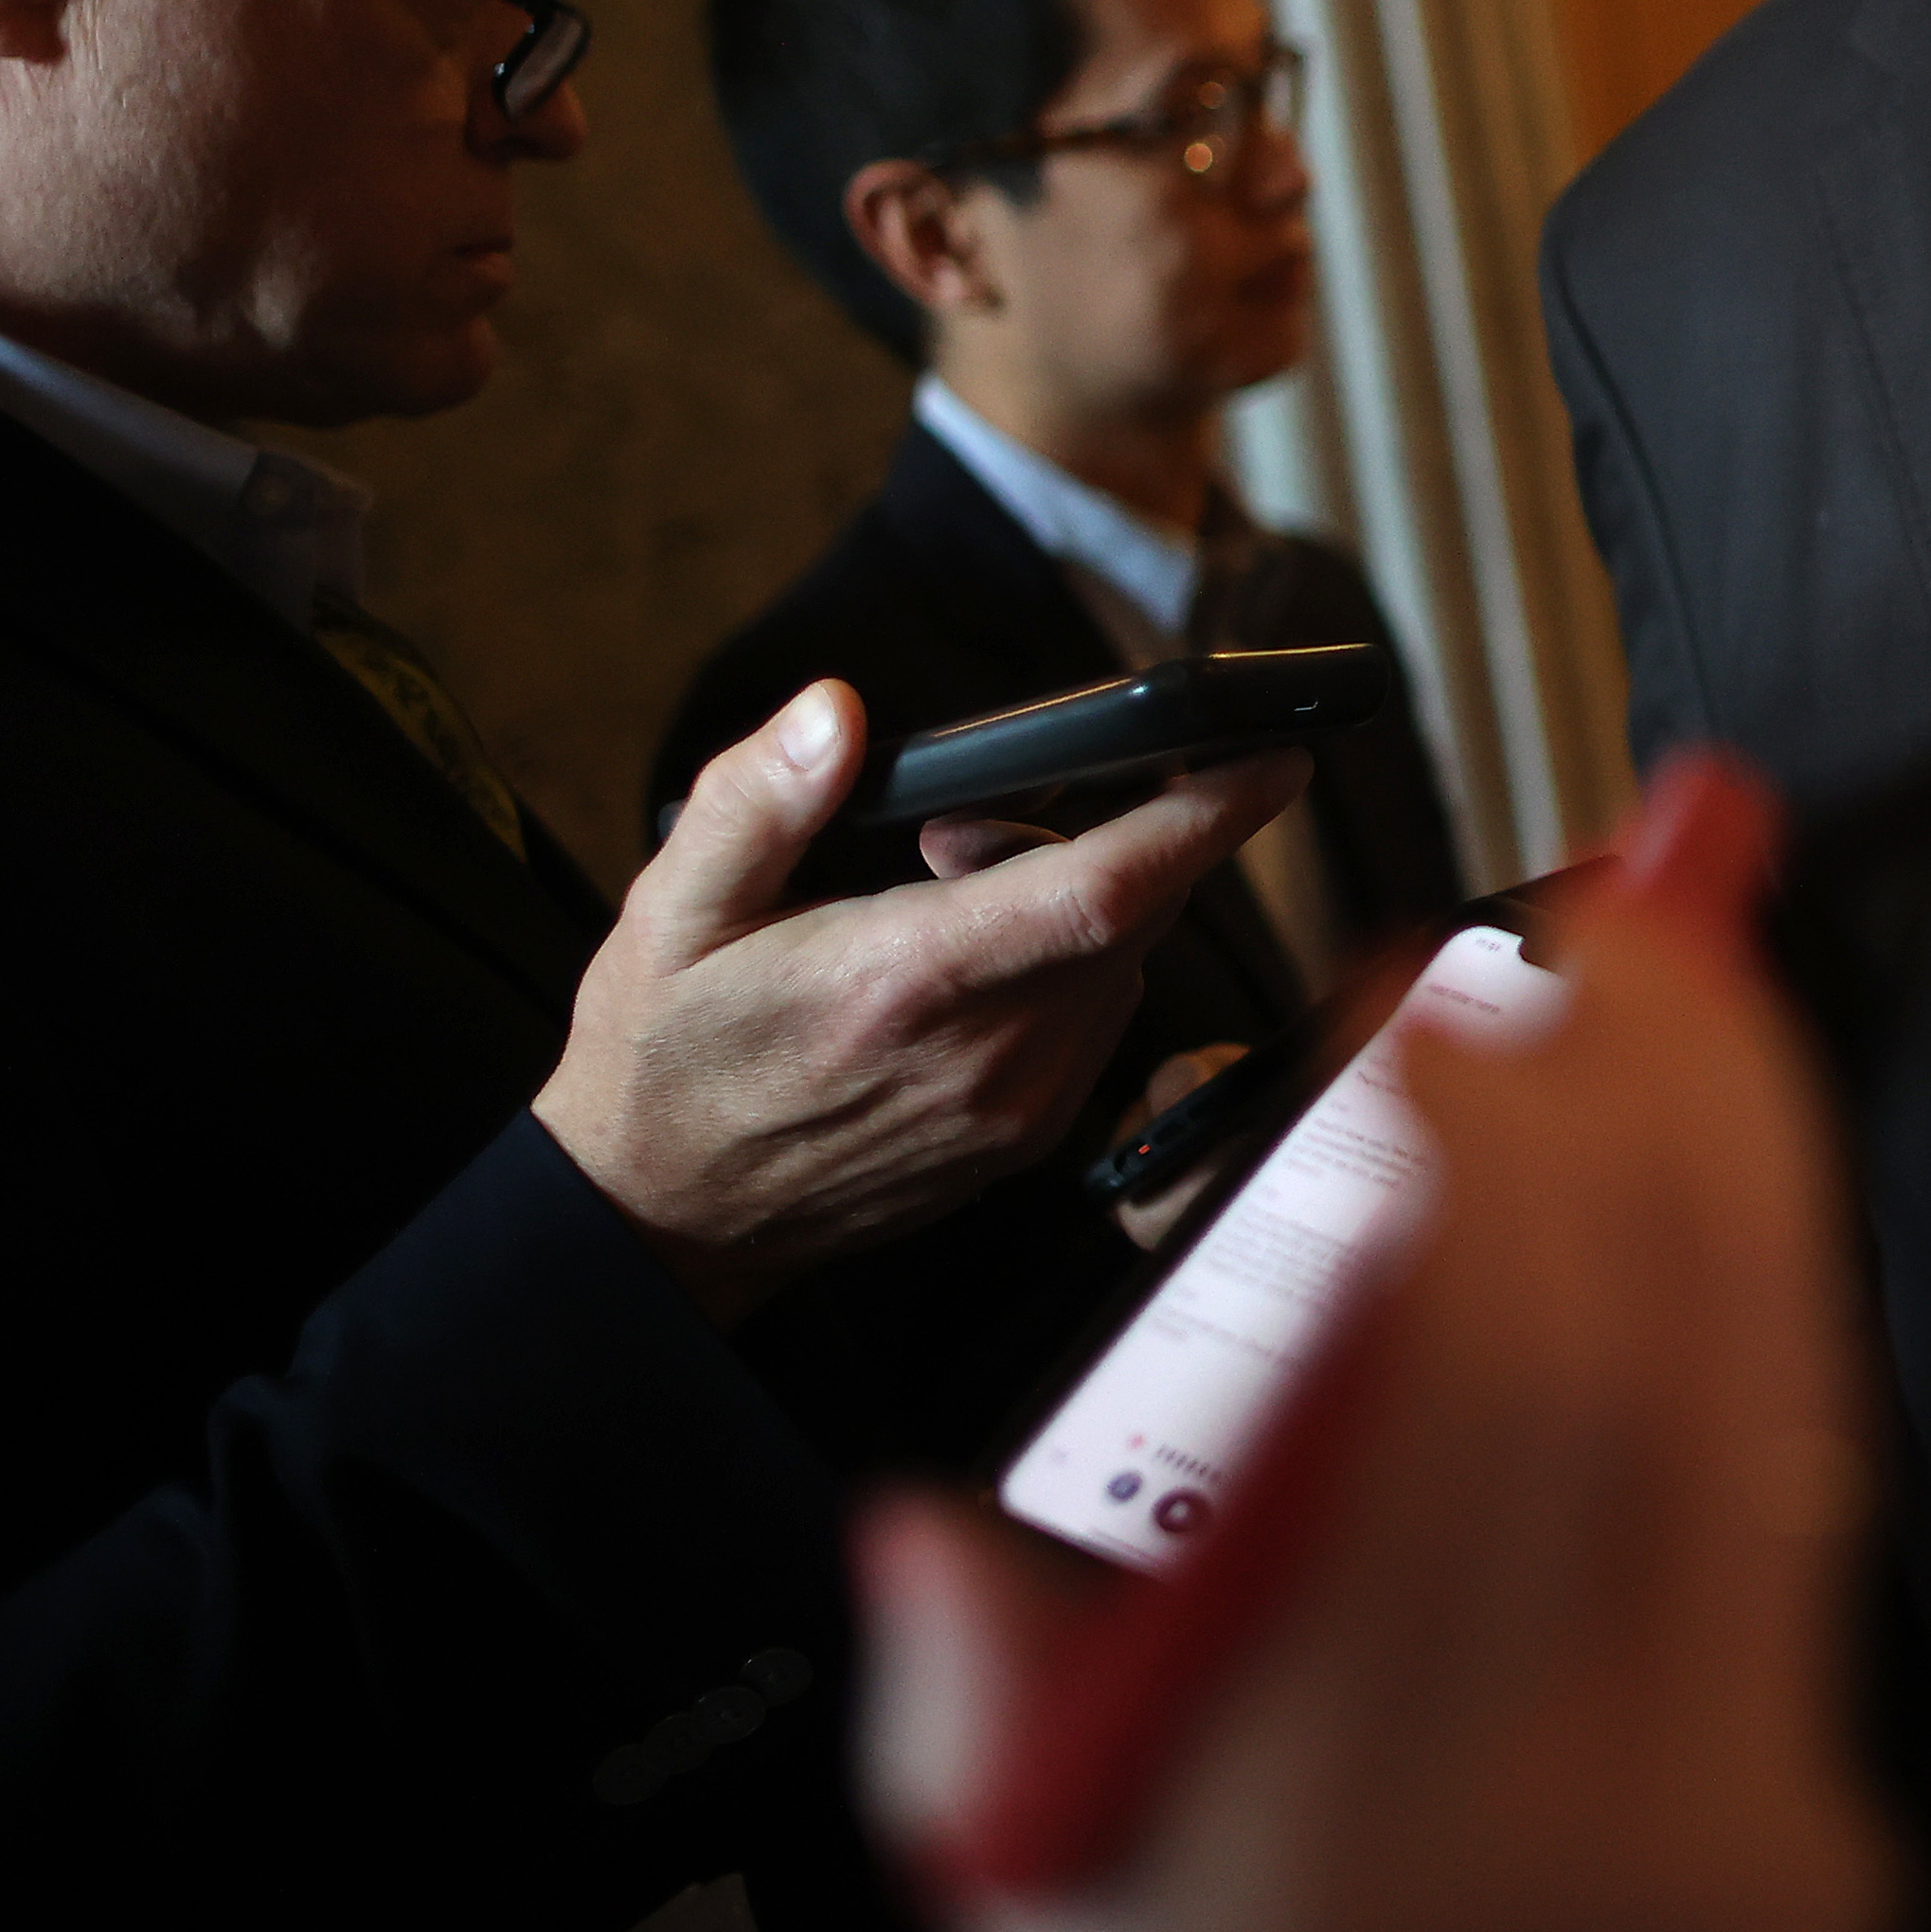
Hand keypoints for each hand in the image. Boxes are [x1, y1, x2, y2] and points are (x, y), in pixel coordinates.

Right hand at [535, 680, 1308, 1321]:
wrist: (659, 1219)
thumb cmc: (664, 1054)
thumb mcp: (672, 910)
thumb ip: (758, 800)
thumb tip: (835, 712)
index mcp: (904, 985)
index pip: (1105, 890)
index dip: (1205, 817)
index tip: (1271, 754)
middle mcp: (984, 1058)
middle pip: (1137, 914)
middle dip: (1112, 831)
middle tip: (977, 819)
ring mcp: (1015, 1110)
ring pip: (1127, 964)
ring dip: (1086, 900)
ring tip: (945, 890)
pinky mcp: (1026, 1141)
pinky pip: (1100, 1017)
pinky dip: (1074, 961)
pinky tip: (976, 956)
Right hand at [858, 754, 1891, 1931]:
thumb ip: (989, 1774)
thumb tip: (934, 1552)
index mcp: (1345, 1831)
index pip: (1455, 1387)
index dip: (1479, 1150)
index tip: (1450, 1005)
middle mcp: (1577, 1805)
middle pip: (1653, 1349)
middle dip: (1657, 1091)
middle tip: (1642, 908)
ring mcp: (1737, 1835)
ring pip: (1767, 1418)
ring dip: (1751, 1180)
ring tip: (1714, 1006)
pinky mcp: (1823, 1872)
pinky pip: (1805, 1549)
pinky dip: (1775, 1355)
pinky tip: (1746, 1255)